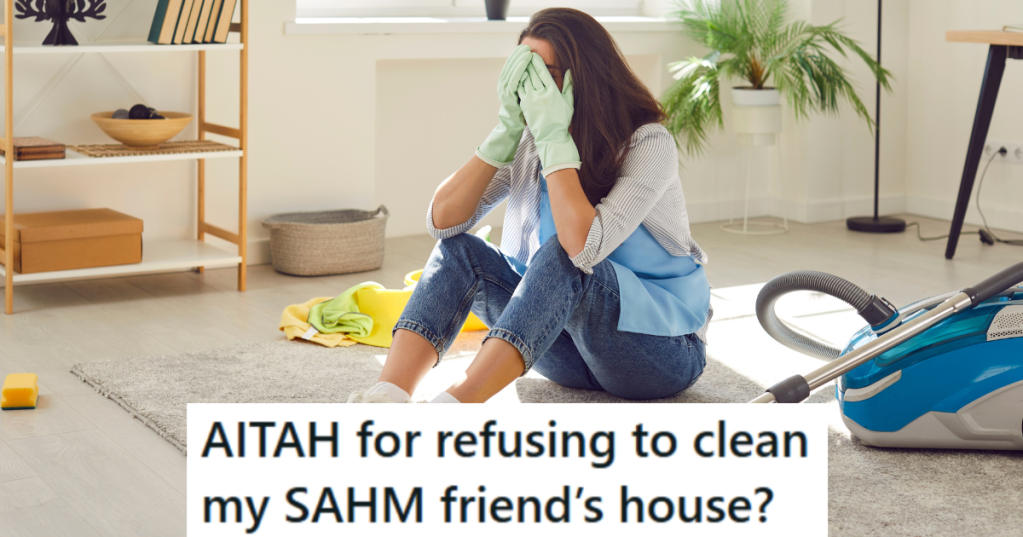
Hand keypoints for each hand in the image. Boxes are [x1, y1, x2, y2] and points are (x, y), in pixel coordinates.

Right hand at [476, 45, 532, 167]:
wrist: (514, 129)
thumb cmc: (523, 114)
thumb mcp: (526, 96)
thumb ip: (529, 84)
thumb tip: (539, 74)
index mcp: (510, 85)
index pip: (513, 66)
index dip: (519, 56)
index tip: (528, 47)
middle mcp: (505, 86)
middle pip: (510, 66)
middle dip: (518, 55)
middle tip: (526, 45)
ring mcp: (505, 92)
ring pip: (510, 71)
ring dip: (518, 60)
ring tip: (526, 51)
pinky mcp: (508, 97)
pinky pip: (513, 81)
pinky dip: (518, 71)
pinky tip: (524, 64)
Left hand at [518, 53, 579, 175]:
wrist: (551, 136)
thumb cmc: (561, 120)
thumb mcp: (568, 102)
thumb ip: (569, 86)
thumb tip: (570, 71)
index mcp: (552, 92)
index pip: (543, 72)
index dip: (537, 62)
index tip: (534, 54)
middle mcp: (541, 94)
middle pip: (532, 74)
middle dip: (528, 63)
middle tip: (524, 54)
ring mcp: (532, 100)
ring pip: (524, 80)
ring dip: (521, 70)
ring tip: (519, 62)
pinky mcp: (525, 105)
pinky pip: (519, 89)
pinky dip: (517, 81)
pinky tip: (516, 75)